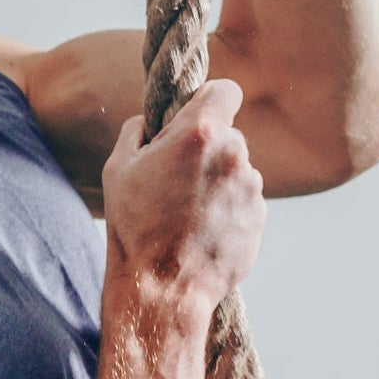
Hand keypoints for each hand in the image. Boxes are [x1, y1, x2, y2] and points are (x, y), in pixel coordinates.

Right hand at [101, 76, 264, 306]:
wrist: (162, 288)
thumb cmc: (135, 226)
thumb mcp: (119, 167)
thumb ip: (138, 129)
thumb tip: (152, 120)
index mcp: (200, 133)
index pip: (226, 90)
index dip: (211, 100)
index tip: (199, 116)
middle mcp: (234, 154)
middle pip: (229, 134)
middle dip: (208, 148)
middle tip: (177, 178)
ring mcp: (251, 188)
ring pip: (238, 169)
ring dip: (219, 181)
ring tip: (187, 211)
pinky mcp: (259, 218)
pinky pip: (244, 201)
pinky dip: (228, 209)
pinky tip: (202, 230)